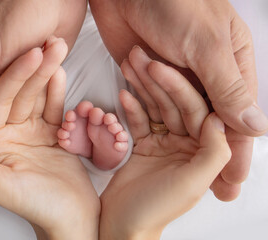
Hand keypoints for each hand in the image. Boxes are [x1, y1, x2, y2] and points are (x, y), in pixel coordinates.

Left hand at [0, 40, 99, 239]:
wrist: (73, 217)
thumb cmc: (39, 207)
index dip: (14, 76)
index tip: (30, 53)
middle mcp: (7, 134)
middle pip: (19, 94)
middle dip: (35, 68)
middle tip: (50, 44)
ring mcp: (29, 131)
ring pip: (37, 96)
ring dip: (48, 72)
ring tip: (58, 48)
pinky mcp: (50, 131)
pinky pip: (53, 106)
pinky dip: (58, 90)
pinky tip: (61, 70)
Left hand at [89, 0, 267, 200]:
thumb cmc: (172, 4)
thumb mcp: (205, 47)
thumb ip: (227, 88)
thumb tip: (256, 128)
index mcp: (232, 66)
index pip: (238, 120)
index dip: (238, 156)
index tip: (232, 185)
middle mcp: (206, 75)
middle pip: (213, 126)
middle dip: (212, 159)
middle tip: (211, 192)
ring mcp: (176, 78)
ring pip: (181, 118)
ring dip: (180, 142)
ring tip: (176, 172)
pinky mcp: (149, 77)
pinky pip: (153, 105)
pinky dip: (154, 120)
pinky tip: (150, 141)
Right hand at [99, 49, 230, 239]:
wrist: (123, 224)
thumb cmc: (157, 208)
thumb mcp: (191, 183)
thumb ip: (214, 151)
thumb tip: (220, 116)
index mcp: (204, 151)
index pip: (197, 110)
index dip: (178, 87)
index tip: (159, 66)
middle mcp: (187, 143)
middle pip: (174, 104)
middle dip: (157, 81)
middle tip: (140, 58)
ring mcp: (165, 142)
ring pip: (156, 108)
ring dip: (143, 88)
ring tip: (128, 66)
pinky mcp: (145, 144)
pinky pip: (140, 120)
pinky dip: (132, 107)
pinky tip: (123, 93)